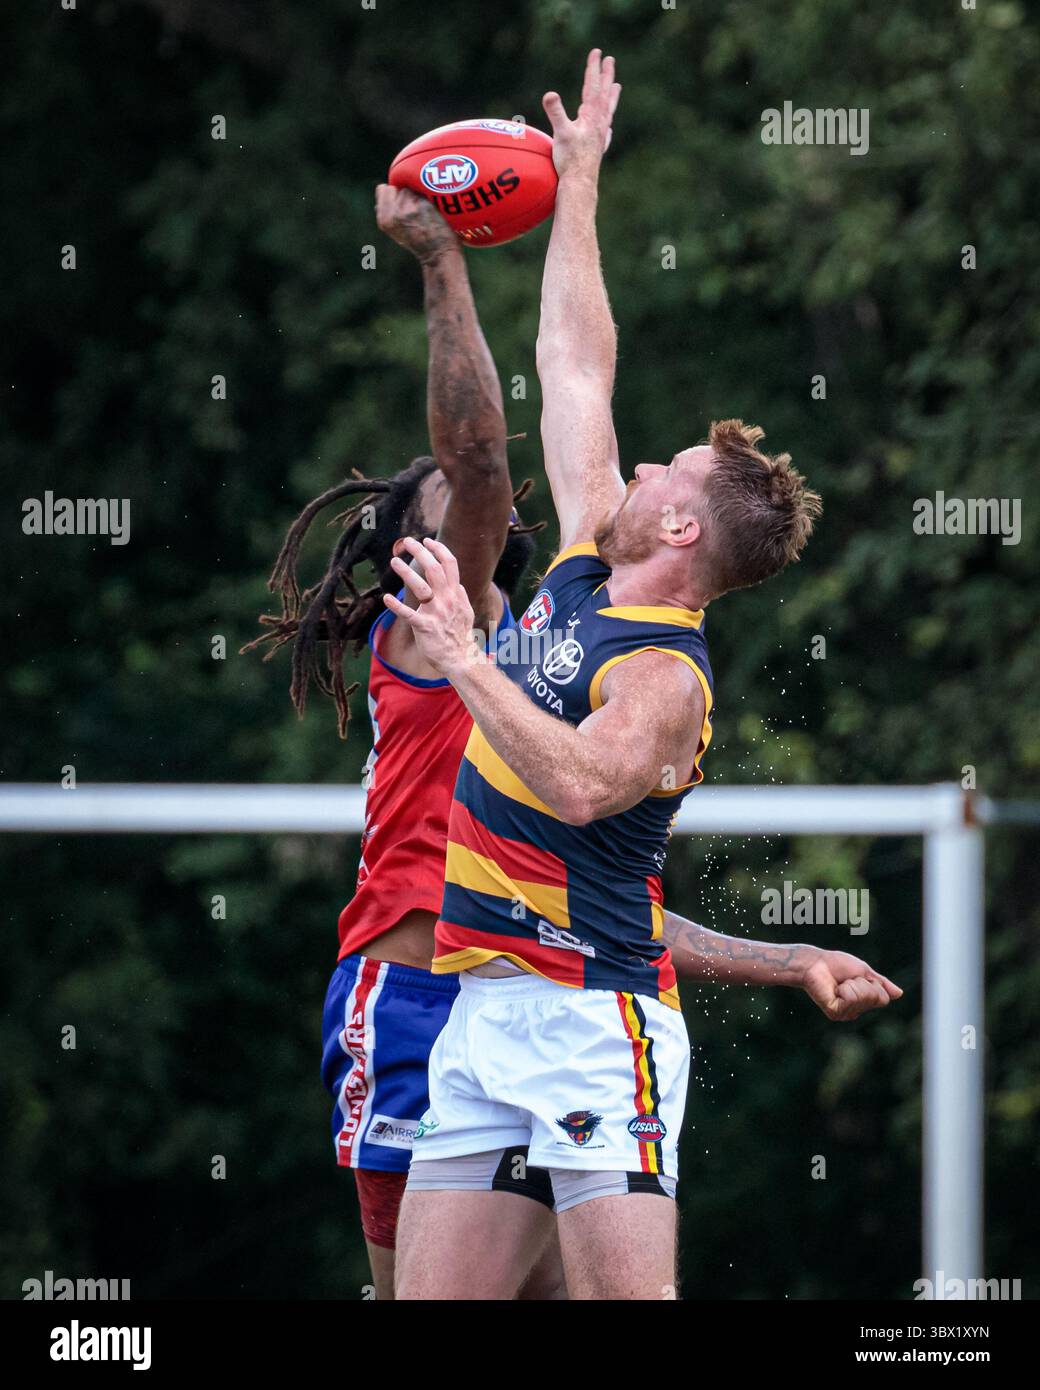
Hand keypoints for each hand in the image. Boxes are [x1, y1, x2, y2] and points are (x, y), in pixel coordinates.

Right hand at [375, 184, 457, 262]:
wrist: (437, 254)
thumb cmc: (418, 243)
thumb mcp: (395, 233)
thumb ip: (387, 216)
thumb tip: (378, 204)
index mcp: (384, 220)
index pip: (383, 189)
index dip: (394, 193)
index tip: (402, 203)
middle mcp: (392, 213)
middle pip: (397, 187)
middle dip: (405, 193)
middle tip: (415, 210)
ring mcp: (407, 208)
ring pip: (411, 187)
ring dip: (418, 195)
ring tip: (424, 212)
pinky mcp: (422, 205)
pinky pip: (423, 191)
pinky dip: (428, 197)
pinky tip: (431, 211)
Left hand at [384, 538, 479, 675]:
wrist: (460, 659)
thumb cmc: (460, 636)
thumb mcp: (466, 613)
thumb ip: (461, 597)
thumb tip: (458, 585)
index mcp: (456, 594)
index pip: (450, 564)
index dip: (438, 549)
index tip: (427, 540)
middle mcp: (447, 600)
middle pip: (434, 568)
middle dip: (420, 551)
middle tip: (406, 542)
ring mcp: (436, 613)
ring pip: (420, 586)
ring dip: (406, 572)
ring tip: (394, 561)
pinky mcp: (425, 627)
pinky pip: (408, 614)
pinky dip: (396, 606)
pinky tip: (386, 598)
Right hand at [542, 48, 621, 179]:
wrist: (580, 184)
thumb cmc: (570, 160)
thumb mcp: (561, 133)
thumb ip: (556, 113)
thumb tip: (550, 94)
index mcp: (590, 116)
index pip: (592, 86)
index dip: (593, 68)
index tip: (597, 52)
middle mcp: (599, 123)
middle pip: (604, 94)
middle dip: (606, 75)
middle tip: (610, 60)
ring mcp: (600, 135)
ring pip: (608, 110)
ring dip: (611, 96)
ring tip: (617, 86)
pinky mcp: (598, 148)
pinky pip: (605, 130)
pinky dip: (607, 123)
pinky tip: (608, 127)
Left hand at [800, 949, 902, 1021]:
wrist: (815, 962)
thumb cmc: (837, 965)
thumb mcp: (864, 972)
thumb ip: (881, 984)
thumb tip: (899, 994)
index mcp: (863, 1003)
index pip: (883, 998)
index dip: (873, 983)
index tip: (857, 977)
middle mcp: (856, 1011)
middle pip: (876, 998)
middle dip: (862, 983)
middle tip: (846, 980)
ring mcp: (845, 1014)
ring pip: (864, 997)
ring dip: (852, 984)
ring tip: (839, 984)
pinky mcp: (835, 1012)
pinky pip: (851, 999)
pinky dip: (845, 988)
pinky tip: (834, 989)